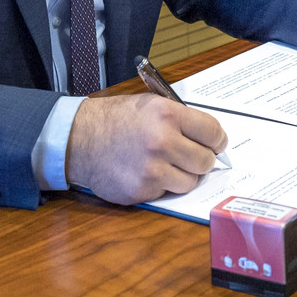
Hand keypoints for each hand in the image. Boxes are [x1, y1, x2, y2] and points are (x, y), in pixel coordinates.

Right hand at [64, 94, 225, 204]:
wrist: (79, 139)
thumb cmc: (115, 119)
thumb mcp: (150, 104)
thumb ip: (180, 118)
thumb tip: (210, 136)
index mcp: (167, 115)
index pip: (213, 132)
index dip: (217, 140)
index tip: (215, 144)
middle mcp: (162, 141)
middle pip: (206, 161)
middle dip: (202, 159)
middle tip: (192, 156)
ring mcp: (152, 169)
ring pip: (191, 181)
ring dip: (184, 175)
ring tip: (168, 164)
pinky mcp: (142, 190)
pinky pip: (168, 192)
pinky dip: (163, 185)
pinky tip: (148, 173)